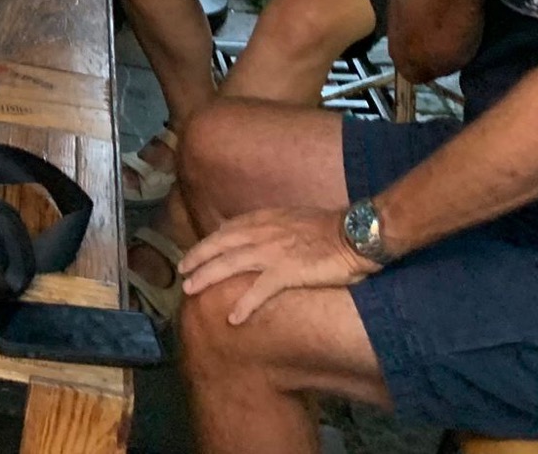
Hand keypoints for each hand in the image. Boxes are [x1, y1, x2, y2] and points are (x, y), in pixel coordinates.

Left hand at [178, 206, 376, 323]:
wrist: (356, 233)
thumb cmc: (331, 228)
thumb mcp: (294, 219)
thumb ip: (273, 226)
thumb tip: (257, 234)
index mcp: (265, 219)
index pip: (227, 230)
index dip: (209, 242)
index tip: (196, 252)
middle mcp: (263, 232)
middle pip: (220, 245)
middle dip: (197, 258)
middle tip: (182, 272)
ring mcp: (273, 252)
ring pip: (229, 264)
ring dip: (207, 277)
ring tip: (191, 291)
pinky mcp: (288, 271)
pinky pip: (259, 290)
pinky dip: (244, 304)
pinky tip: (233, 318)